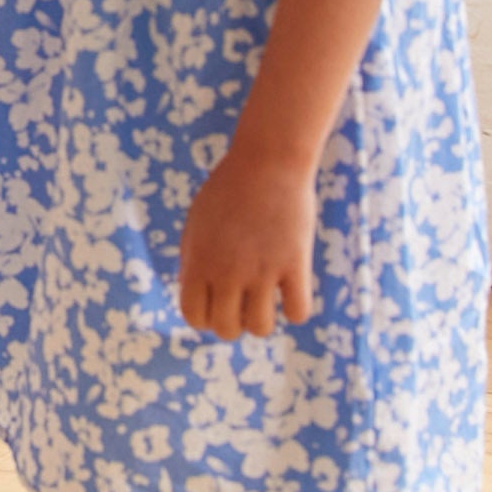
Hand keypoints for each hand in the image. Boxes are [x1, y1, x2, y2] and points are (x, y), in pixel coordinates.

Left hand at [177, 141, 317, 339]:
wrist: (267, 163)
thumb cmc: (228, 191)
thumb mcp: (196, 224)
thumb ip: (193, 261)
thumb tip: (197, 297)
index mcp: (198, 262)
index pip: (194, 317)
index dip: (205, 318)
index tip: (217, 305)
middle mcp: (227, 271)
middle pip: (226, 329)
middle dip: (233, 323)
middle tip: (242, 303)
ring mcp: (262, 270)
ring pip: (261, 328)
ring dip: (262, 320)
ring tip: (265, 299)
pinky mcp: (295, 264)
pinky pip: (298, 313)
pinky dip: (295, 309)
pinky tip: (291, 291)